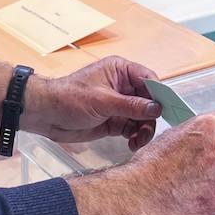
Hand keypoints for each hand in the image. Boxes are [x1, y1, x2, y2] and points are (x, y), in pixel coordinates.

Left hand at [21, 56, 159, 150]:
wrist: (46, 115)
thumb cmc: (69, 98)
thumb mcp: (103, 101)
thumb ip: (131, 105)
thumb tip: (156, 108)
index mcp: (121, 71)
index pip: (149, 80)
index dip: (159, 95)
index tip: (167, 110)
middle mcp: (123, 86)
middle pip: (149, 101)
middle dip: (151, 117)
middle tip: (147, 132)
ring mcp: (119, 105)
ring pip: (143, 117)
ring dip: (144, 130)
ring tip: (138, 142)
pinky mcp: (114, 121)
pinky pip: (133, 128)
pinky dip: (135, 136)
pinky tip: (132, 144)